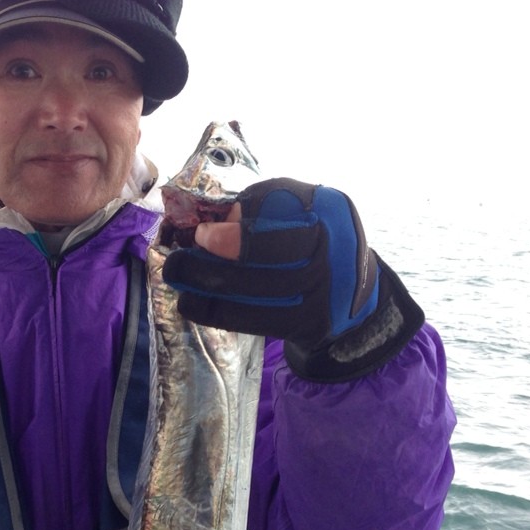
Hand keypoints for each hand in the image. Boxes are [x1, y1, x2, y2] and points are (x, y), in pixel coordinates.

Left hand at [162, 178, 423, 381]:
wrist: (352, 298)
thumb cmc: (313, 242)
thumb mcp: (302, 209)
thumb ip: (264, 204)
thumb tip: (213, 216)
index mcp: (330, 211)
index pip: (282, 218)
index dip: (237, 231)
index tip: (200, 234)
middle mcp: (331, 250)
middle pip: (267, 258)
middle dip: (215, 258)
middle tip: (178, 256)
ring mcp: (321, 292)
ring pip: (255, 291)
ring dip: (205, 284)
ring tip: (176, 274)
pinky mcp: (304, 324)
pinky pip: (252, 320)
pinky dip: (214, 312)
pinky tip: (189, 302)